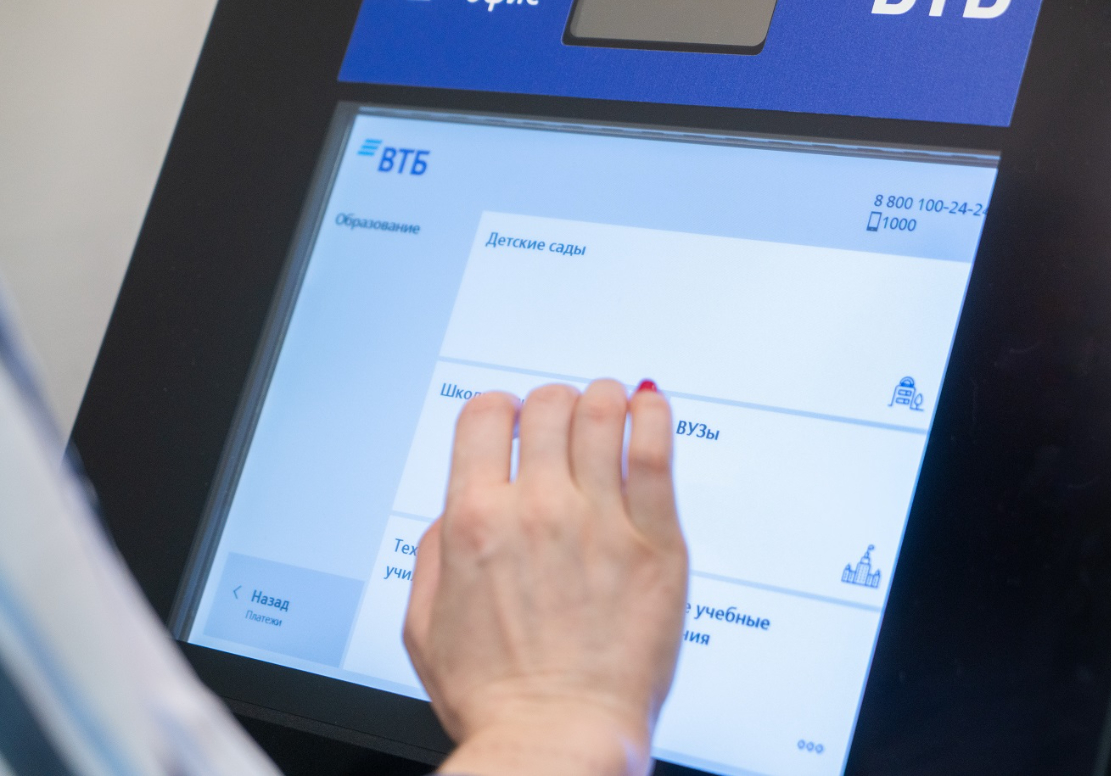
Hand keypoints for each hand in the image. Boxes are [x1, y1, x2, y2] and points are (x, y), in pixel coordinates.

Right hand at [404, 380, 688, 775]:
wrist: (556, 741)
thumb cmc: (495, 698)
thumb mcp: (425, 625)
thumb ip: (435, 552)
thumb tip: (456, 508)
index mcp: (475, 521)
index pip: (485, 416)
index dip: (499, 409)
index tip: (512, 418)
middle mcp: (536, 509)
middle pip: (547, 406)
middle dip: (552, 404)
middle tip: (563, 419)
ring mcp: (599, 522)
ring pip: (601, 414)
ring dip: (602, 399)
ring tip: (609, 406)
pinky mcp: (654, 542)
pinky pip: (656, 452)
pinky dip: (652, 415)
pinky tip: (650, 407)